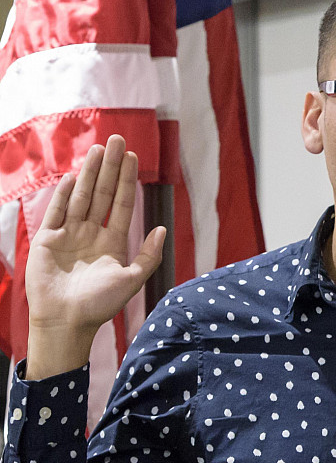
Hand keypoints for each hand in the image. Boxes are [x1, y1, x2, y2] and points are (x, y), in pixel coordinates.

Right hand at [25, 135, 165, 377]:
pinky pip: (55, 212)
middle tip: (117, 140)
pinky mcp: (46, 241)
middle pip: (102, 193)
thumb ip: (149, 255)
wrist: (67, 322)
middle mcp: (91, 234)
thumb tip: (161, 228)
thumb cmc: (101, 305)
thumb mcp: (132, 280)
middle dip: (110, 167)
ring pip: (80, 197)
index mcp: (112, 241)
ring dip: (89, 173)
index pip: (121, 203)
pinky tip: (72, 176)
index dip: (126, 180)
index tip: (133, 156)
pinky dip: (63, 194)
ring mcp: (68, 235)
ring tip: (98, 150)